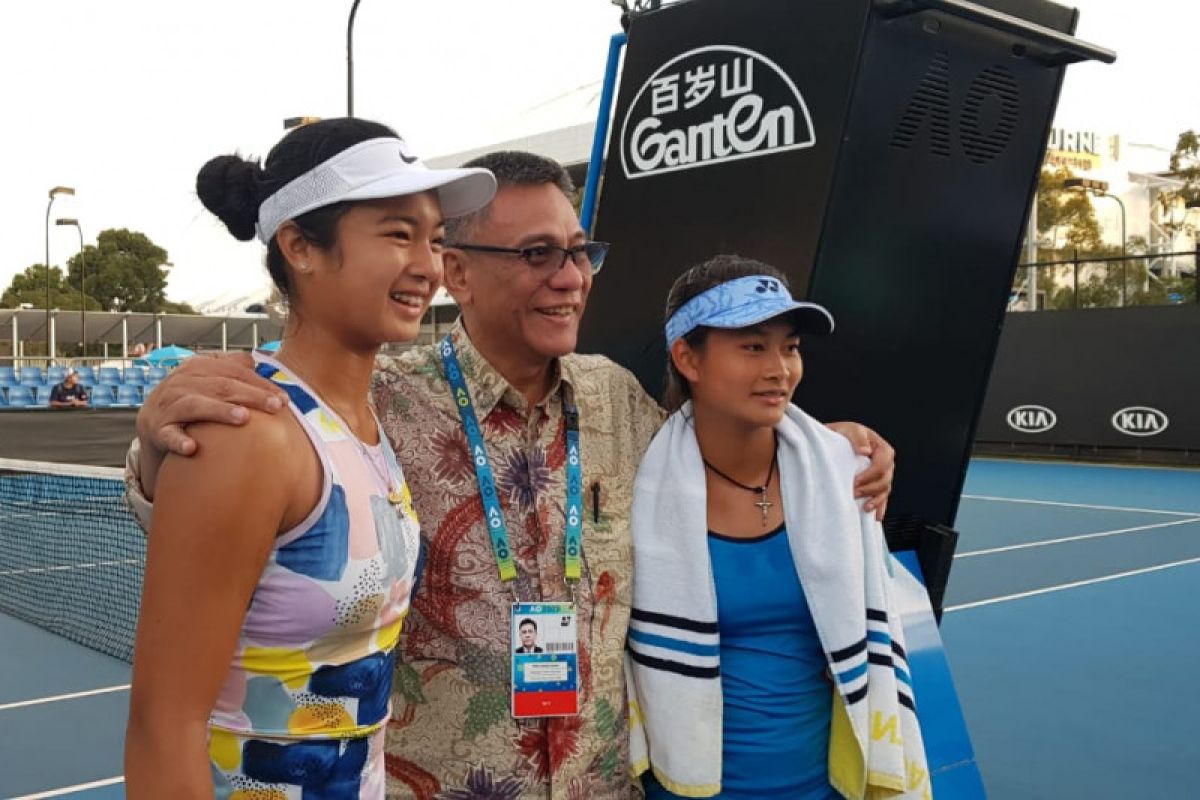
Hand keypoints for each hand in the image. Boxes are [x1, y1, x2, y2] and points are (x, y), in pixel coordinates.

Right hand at [136, 352, 287, 458]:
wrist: (152, 422)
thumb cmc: (191, 399)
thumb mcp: (207, 379)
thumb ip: (231, 368)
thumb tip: (255, 360)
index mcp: (197, 367)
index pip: (235, 372)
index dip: (261, 384)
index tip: (284, 399)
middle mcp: (181, 382)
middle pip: (222, 386)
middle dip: (252, 396)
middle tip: (276, 407)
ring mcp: (168, 406)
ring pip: (196, 405)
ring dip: (220, 411)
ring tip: (243, 418)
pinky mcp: (158, 430)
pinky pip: (168, 435)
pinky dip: (178, 441)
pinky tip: (192, 448)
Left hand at [825, 421, 894, 520]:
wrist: (834, 442)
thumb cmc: (843, 434)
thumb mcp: (850, 430)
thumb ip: (858, 438)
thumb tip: (864, 450)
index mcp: (882, 449)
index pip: (882, 464)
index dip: (870, 475)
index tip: (856, 481)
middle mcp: (885, 463)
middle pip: (884, 480)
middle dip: (870, 489)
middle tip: (854, 493)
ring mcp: (882, 476)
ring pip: (884, 491)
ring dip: (875, 500)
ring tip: (864, 507)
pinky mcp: (875, 485)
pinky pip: (882, 498)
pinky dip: (880, 507)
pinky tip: (876, 515)